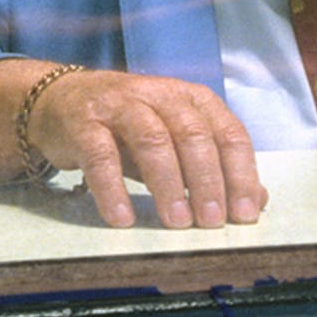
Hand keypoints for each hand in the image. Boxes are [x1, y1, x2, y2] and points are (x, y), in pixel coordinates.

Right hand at [26, 68, 267, 229]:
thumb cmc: (128, 127)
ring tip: (177, 221)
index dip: (240, 173)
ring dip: (168, 183)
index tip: (244, 213)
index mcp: (191, 98)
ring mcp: (120, 105)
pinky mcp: (84, 122)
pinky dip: (113, 188)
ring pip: (152, 139)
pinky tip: (122, 217)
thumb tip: (255, 200)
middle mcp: (160, 95)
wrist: (61, 101)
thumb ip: (213, 167)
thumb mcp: (174, 141)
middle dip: (206, 180)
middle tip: (212, 221)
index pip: (227, 132)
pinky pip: (100, 155)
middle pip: (192, 135)